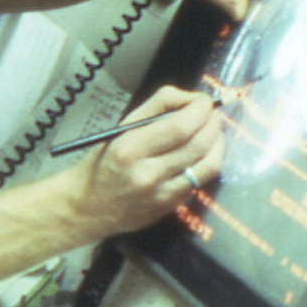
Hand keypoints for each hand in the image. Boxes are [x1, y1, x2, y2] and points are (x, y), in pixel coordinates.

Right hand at [69, 84, 224, 239]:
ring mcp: (161, 194)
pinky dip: (208, 161)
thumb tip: (191, 99)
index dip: (201, 108)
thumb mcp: (120, 128)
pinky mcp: (170, 206)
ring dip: (218, 142)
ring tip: (211, 131)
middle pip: (199, 143)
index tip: (204, 101)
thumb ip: (156, 107)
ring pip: (209, 164)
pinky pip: (201, 180)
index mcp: (129, 148)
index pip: (181, 125)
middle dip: (213, 122)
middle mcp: (147, 173)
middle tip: (211, 113)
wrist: (88, 207)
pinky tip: (202, 153)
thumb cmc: (102, 163)